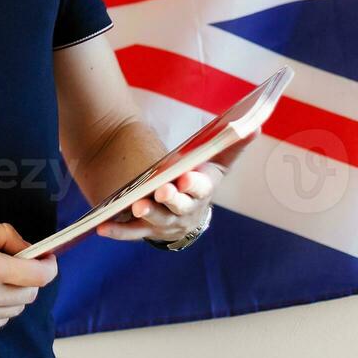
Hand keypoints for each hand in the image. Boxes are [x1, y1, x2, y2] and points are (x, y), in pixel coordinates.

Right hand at [0, 222, 57, 334]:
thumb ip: (4, 235)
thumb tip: (27, 248)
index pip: (39, 276)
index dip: (49, 266)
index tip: (48, 260)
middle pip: (31, 293)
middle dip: (30, 278)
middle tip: (17, 267)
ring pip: (17, 309)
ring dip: (15, 295)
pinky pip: (0, 321)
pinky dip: (0, 308)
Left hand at [95, 126, 257, 242]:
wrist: (191, 215)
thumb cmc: (202, 181)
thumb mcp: (218, 164)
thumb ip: (232, 145)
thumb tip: (254, 123)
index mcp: (202, 192)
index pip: (201, 188)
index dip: (194, 184)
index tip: (187, 177)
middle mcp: (185, 211)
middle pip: (179, 206)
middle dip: (171, 199)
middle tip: (162, 191)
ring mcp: (164, 223)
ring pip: (155, 220)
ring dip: (146, 213)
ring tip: (136, 205)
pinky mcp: (145, 230)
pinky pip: (131, 233)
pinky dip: (117, 231)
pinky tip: (102, 227)